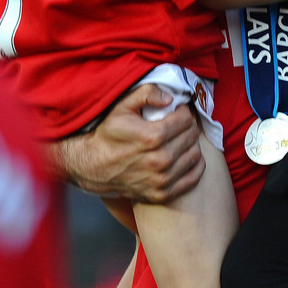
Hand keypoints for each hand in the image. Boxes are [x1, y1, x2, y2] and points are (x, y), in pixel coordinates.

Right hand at [43, 83, 205, 202]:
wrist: (92, 165)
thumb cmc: (108, 133)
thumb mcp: (122, 106)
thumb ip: (146, 93)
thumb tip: (170, 97)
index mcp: (152, 137)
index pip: (186, 119)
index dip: (183, 112)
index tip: (176, 111)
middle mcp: (160, 160)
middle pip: (191, 136)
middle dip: (188, 126)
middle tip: (178, 124)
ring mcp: (162, 180)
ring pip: (195, 155)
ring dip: (191, 144)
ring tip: (179, 139)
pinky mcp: (162, 194)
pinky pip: (193, 177)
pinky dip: (194, 165)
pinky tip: (183, 156)